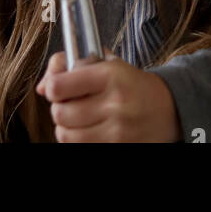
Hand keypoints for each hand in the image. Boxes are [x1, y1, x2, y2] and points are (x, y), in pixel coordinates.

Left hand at [36, 48, 182, 142]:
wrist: (169, 108)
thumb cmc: (131, 83)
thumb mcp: (106, 63)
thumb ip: (70, 67)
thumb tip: (41, 87)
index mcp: (110, 75)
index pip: (60, 86)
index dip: (52, 87)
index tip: (57, 87)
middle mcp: (114, 104)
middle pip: (60, 114)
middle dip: (58, 109)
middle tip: (67, 104)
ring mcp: (117, 131)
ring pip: (67, 135)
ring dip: (65, 128)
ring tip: (75, 120)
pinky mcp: (119, 148)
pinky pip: (82, 148)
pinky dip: (77, 141)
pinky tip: (86, 131)